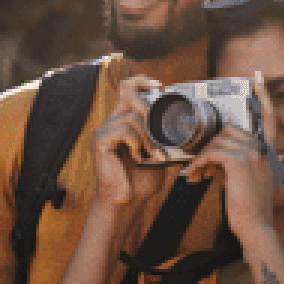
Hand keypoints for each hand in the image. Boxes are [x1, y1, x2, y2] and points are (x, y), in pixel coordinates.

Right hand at [91, 75, 169, 214]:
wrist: (127, 202)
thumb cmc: (140, 181)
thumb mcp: (157, 152)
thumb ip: (162, 136)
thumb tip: (183, 123)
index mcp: (122, 122)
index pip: (127, 88)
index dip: (141, 81)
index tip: (160, 86)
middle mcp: (110, 123)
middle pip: (128, 93)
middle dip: (151, 112)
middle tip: (162, 135)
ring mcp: (103, 131)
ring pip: (133, 116)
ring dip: (150, 137)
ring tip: (154, 156)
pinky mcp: (100, 141)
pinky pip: (125, 129)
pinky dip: (138, 143)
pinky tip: (138, 158)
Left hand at [180, 71, 277, 239]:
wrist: (256, 228)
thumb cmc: (250, 208)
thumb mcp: (248, 180)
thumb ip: (237, 162)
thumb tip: (214, 157)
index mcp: (268, 152)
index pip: (269, 117)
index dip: (263, 96)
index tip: (257, 77)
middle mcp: (262, 149)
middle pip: (229, 130)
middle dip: (209, 145)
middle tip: (198, 165)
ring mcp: (252, 154)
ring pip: (216, 141)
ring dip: (200, 159)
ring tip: (195, 176)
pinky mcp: (239, 162)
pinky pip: (210, 153)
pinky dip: (198, 164)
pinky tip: (194, 177)